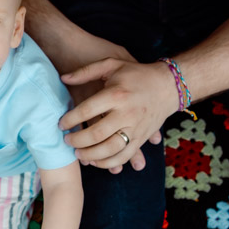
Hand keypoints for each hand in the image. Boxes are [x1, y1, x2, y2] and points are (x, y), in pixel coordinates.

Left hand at [53, 35, 157, 172]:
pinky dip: (108, 163)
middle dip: (77, 140)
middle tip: (67, 141)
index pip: (87, 110)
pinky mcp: (142, 138)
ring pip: (110, 150)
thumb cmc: (136, 74)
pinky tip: (96, 162)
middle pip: (96, 134)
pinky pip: (124, 156)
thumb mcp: (112, 64)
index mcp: (116, 94)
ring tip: (78, 154)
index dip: (70, 120)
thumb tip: (63, 78)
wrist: (168, 86)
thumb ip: (86, 71)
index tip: (61, 124)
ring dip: (90, 155)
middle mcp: (126, 113)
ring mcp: (136, 128)